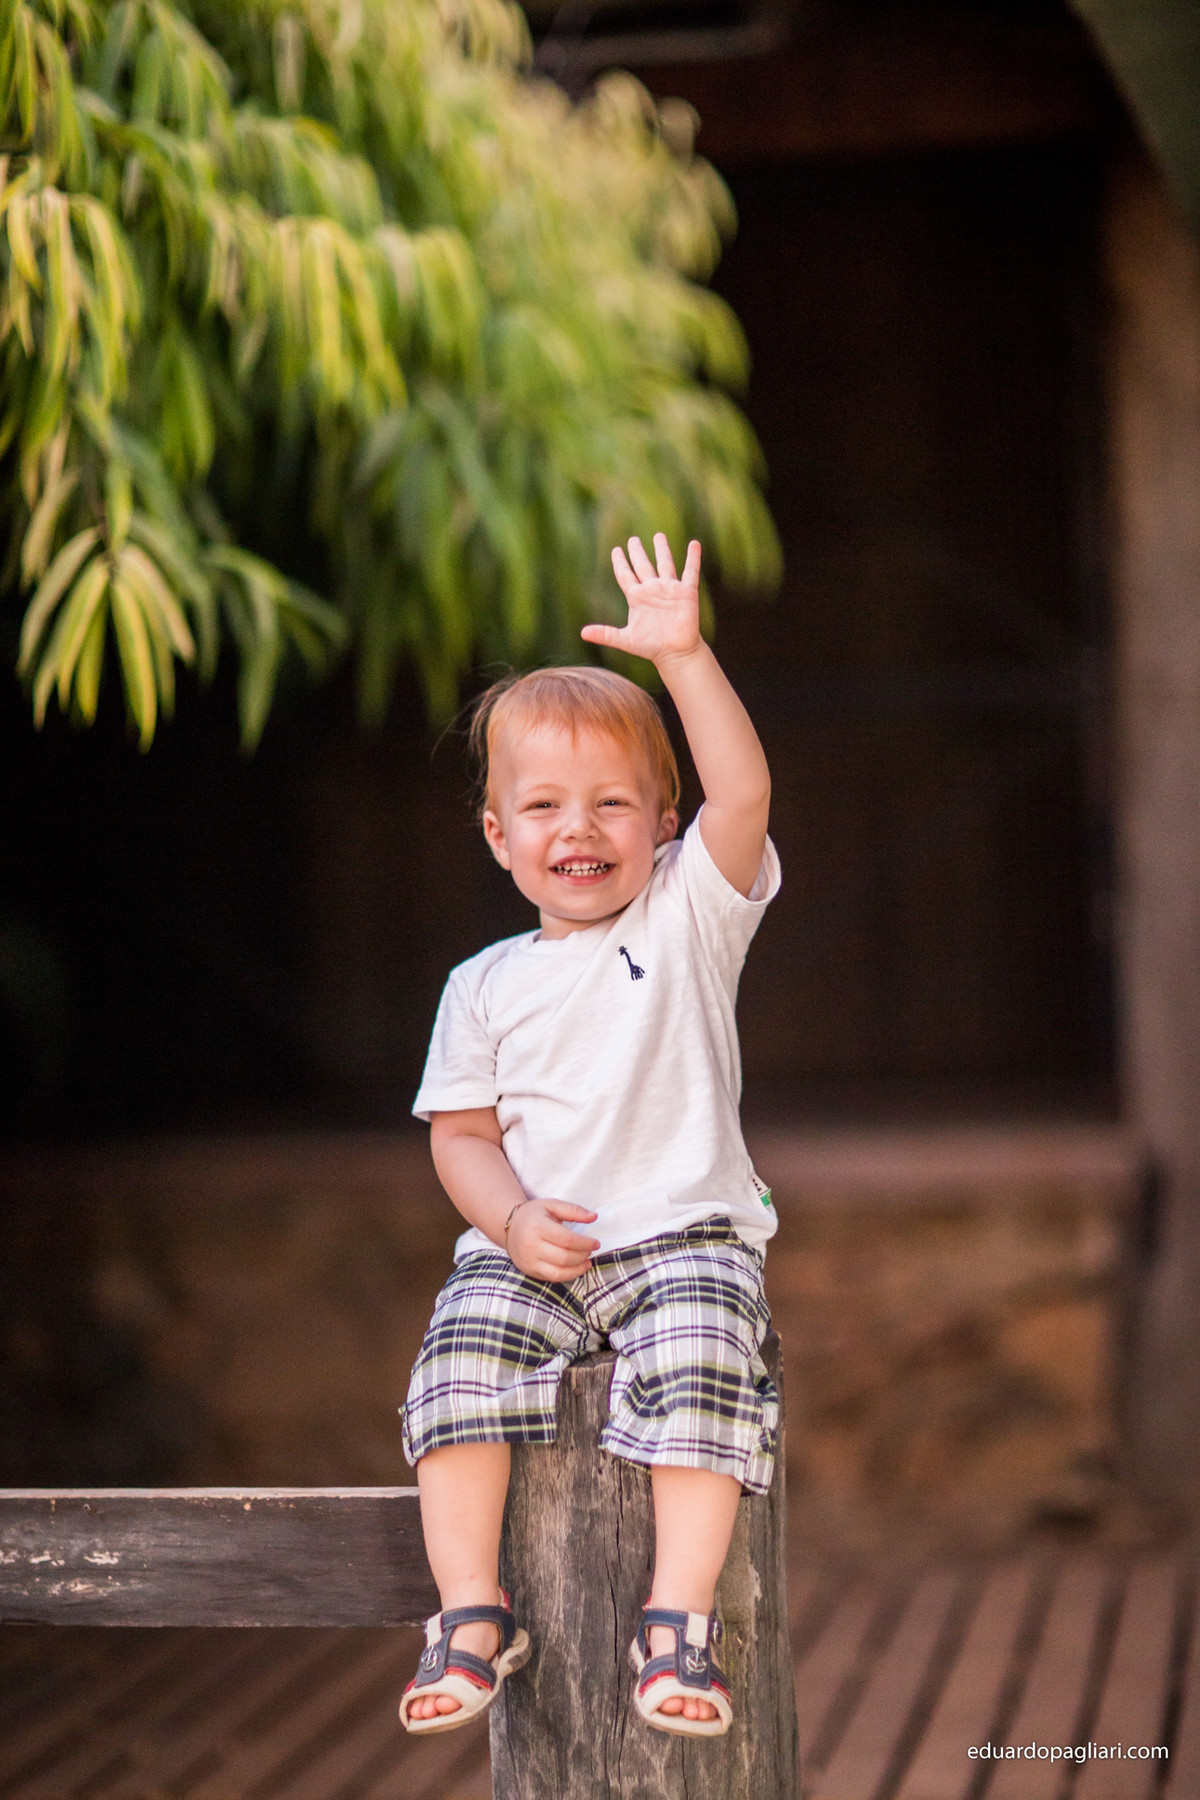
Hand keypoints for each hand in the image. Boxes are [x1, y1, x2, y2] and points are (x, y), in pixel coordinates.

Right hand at [506, 1200, 599, 1281]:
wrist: (509, 1227)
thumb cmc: (534, 1215)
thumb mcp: (551, 1205)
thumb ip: (573, 1210)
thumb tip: (594, 1217)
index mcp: (538, 1227)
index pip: (567, 1240)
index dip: (585, 1243)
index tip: (596, 1243)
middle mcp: (531, 1246)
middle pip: (564, 1257)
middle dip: (583, 1255)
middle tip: (590, 1250)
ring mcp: (529, 1261)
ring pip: (559, 1272)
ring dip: (578, 1269)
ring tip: (587, 1262)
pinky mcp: (529, 1271)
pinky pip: (552, 1278)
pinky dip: (568, 1275)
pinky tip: (576, 1268)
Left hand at [581, 533, 701, 667]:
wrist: (675, 653)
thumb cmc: (650, 647)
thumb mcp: (626, 640)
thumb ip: (605, 634)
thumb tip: (583, 633)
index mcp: (637, 597)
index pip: (626, 575)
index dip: (620, 562)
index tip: (616, 550)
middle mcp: (652, 590)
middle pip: (643, 565)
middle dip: (637, 552)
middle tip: (633, 539)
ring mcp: (669, 589)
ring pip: (665, 563)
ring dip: (662, 549)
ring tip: (658, 536)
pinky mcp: (686, 592)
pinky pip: (690, 571)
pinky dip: (693, 558)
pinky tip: (694, 544)